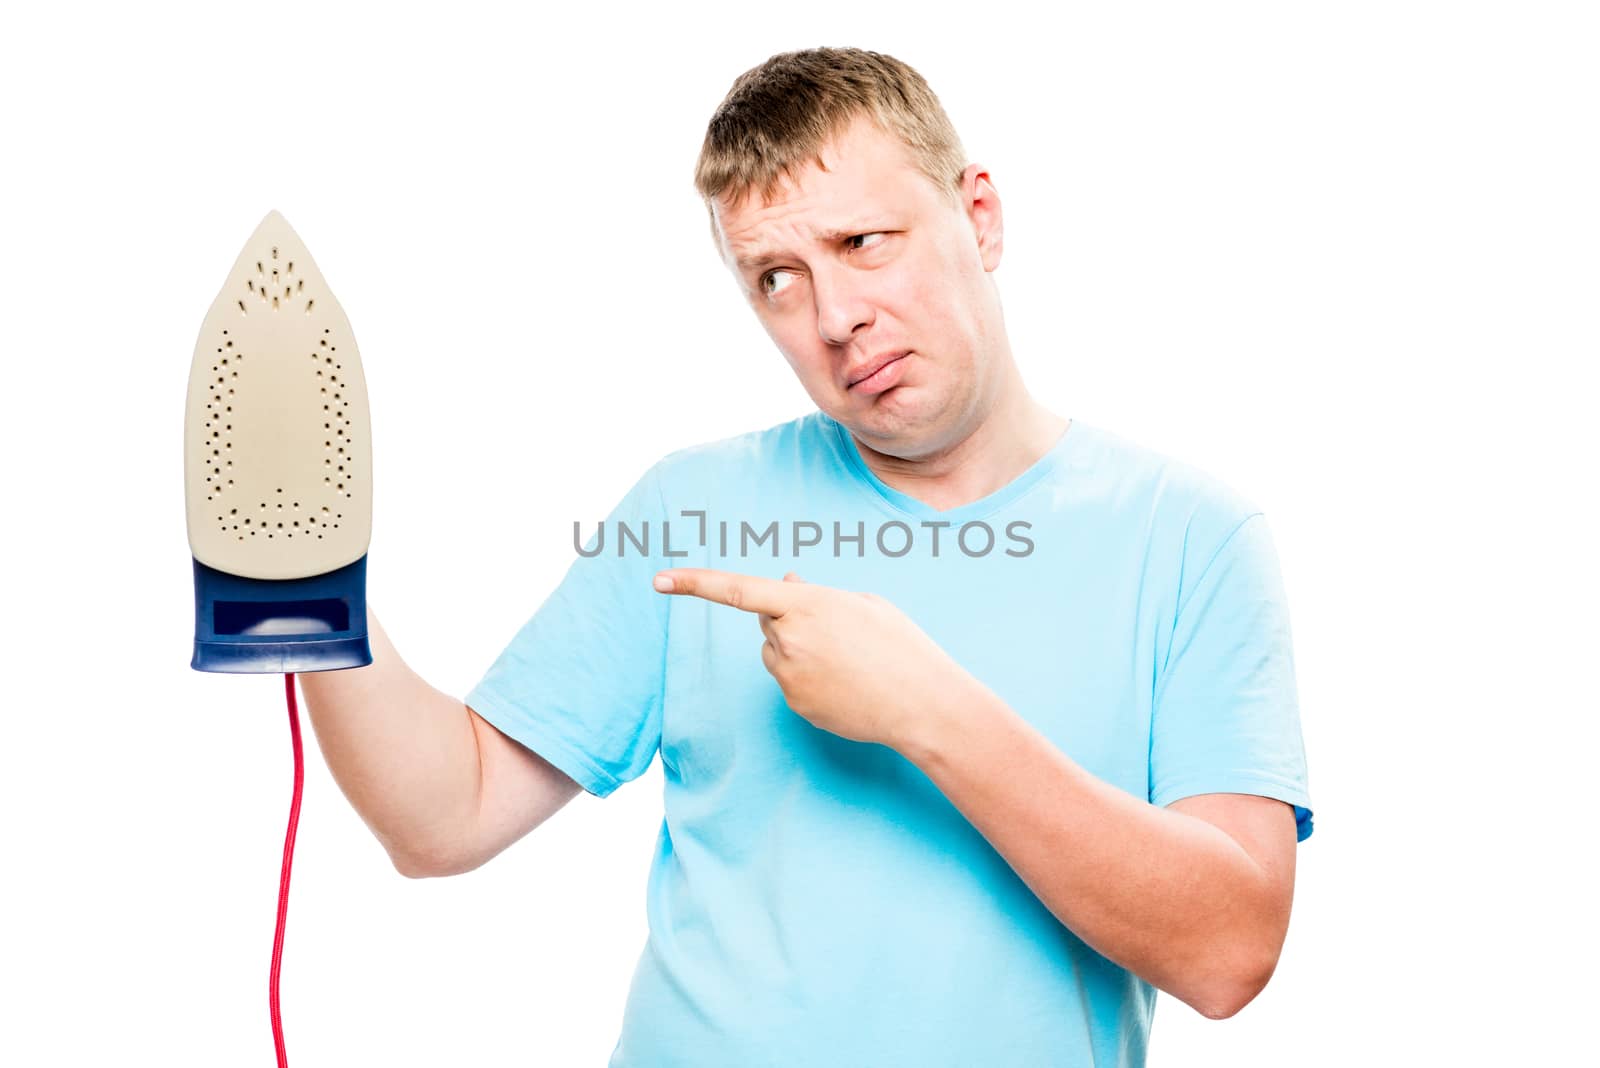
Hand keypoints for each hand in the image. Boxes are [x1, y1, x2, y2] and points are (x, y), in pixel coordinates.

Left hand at [652, 567, 975, 750]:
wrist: (921, 704)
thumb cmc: (900, 646)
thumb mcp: (862, 605)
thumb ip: (814, 594)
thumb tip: (782, 586)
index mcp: (807, 605)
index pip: (738, 590)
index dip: (695, 583)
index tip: (660, 580)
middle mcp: (790, 639)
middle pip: (766, 622)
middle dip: (787, 620)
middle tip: (837, 632)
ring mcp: (789, 676)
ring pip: (775, 654)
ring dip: (798, 650)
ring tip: (847, 662)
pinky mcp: (794, 704)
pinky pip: (788, 681)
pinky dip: (809, 679)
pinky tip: (845, 685)